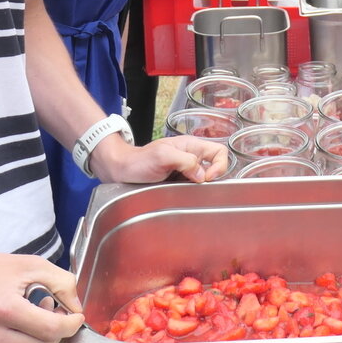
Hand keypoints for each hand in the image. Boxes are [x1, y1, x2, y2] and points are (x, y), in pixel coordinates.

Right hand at [0, 244, 85, 342]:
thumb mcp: (32, 265)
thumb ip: (62, 284)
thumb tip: (77, 308)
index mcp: (2, 309)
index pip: (50, 330)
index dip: (70, 323)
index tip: (76, 315)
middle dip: (57, 330)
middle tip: (52, 308)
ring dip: (42, 337)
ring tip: (33, 313)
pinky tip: (20, 325)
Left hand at [90, 134, 229, 183]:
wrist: (122, 171)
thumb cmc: (139, 160)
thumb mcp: (163, 156)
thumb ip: (185, 161)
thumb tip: (203, 176)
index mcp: (191, 146)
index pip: (219, 151)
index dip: (219, 165)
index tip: (207, 178)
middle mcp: (191, 157)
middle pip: (215, 167)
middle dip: (211, 180)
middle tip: (197, 188)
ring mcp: (185, 171)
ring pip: (205, 181)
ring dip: (200, 189)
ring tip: (187, 193)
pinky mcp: (179, 183)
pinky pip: (193, 188)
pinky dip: (191, 194)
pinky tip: (182, 196)